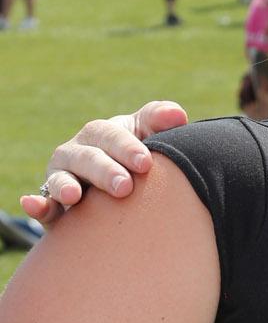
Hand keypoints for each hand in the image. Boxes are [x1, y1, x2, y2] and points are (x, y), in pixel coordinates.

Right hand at [19, 102, 187, 226]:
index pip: (110, 135)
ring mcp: (62, 178)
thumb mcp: (147, 136)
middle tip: (124, 187)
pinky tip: (33, 205)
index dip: (125, 147)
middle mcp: (77, 153)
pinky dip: (36, 205)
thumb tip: (178, 115)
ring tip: (75, 197)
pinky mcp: (53, 206)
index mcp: (101, 135)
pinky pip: (43, 205)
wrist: (123, 193)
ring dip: (65, 186)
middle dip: (104, 171)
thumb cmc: (137, 157)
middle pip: (87, 158)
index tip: (145, 163)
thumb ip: (159, 122)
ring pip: (60, 179)